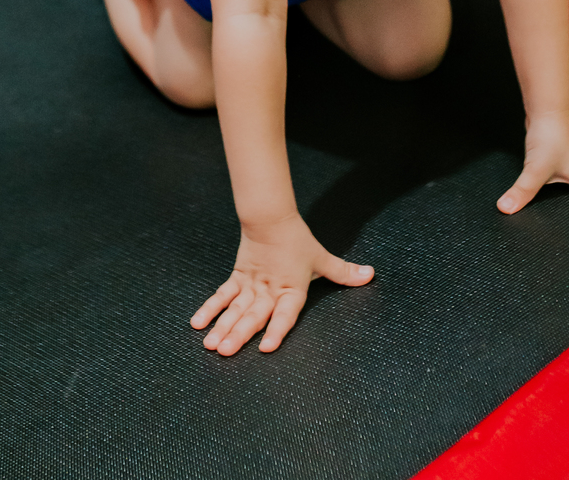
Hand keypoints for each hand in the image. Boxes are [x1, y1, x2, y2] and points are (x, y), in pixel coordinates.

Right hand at [191, 213, 372, 355]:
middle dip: (238, 334)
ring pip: (235, 308)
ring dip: (222, 326)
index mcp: (291, 289)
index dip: (277, 330)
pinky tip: (198, 323)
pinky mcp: (237, 278)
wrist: (271, 217)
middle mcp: (269, 291)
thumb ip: (344, 272)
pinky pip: (222, 295)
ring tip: (211, 345)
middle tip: (225, 351)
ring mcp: (250, 285)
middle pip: (253, 315)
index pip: (285, 313)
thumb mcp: (322, 258)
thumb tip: (370, 274)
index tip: (267, 347)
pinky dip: (210, 309)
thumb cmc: (298, 240)